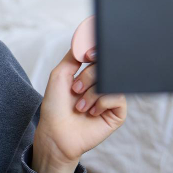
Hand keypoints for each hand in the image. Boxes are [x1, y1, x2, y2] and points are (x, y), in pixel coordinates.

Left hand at [32, 48, 126, 172]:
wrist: (55, 133)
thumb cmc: (55, 106)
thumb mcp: (60, 75)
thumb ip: (74, 55)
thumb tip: (87, 39)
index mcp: (90, 74)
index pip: (101, 56)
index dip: (97, 52)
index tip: (88, 56)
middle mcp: (102, 84)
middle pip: (106, 66)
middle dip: (89, 76)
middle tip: (75, 89)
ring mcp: (110, 98)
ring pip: (112, 82)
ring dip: (92, 92)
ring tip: (80, 106)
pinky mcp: (117, 113)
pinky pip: (118, 97)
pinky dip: (102, 102)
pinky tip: (91, 112)